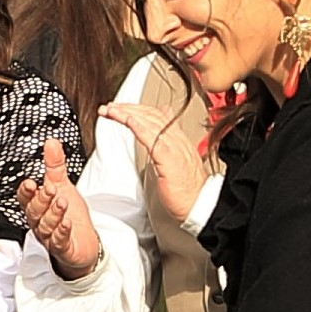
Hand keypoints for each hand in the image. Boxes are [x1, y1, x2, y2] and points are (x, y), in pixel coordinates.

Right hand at [18, 139, 100, 279]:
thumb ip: (54, 166)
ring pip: (46, 226)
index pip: (26, 199)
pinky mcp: (63, 248)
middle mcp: (40, 223)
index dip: (26, 192)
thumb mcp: (62, 186)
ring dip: (53, 213)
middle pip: (35, 212)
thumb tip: (51, 143)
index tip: (30, 183)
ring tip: (62, 202)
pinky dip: (62, 233)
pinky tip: (66, 223)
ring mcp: (50, 237)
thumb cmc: (70, 216)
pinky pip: (59, 242)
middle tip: (51, 189)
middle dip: (41, 200)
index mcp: (37, 207)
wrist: (83, 244)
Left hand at [100, 99, 207, 224]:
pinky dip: (140, 127)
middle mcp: (176, 139)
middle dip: (127, 109)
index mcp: (178, 139)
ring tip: (111, 111)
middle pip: (150, 115)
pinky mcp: (169, 158)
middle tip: (109, 108)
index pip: (156, 115)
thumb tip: (161, 131)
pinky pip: (153, 138)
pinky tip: (129, 120)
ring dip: (128, 114)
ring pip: (149, 122)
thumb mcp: (175, 161)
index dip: (137, 109)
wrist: (200, 203)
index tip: (119, 109)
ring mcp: (174, 147)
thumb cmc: (186, 189)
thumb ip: (168, 144)